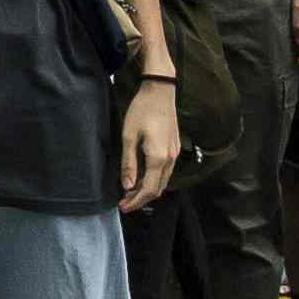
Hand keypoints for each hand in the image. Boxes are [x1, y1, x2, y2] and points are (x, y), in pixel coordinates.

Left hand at [116, 76, 183, 208]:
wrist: (160, 91)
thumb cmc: (141, 111)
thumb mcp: (129, 136)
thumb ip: (129, 163)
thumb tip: (127, 186)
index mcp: (158, 158)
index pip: (149, 190)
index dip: (136, 202)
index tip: (123, 206)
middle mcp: (170, 159)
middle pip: (158, 189)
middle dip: (141, 199)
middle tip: (125, 202)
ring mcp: (175, 154)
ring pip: (163, 181)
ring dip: (148, 190)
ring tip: (131, 192)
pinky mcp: (175, 148)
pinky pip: (166, 171)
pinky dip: (154, 179)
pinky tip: (142, 177)